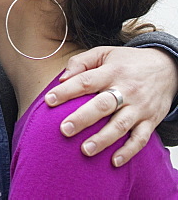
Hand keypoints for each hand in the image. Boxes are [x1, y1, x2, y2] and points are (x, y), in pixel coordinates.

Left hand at [45, 46, 177, 166]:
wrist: (167, 68)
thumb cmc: (127, 62)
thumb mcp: (105, 53)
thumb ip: (81, 62)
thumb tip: (62, 78)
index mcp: (112, 72)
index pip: (86, 81)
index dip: (66, 91)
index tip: (48, 100)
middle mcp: (126, 90)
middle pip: (103, 105)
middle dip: (82, 119)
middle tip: (64, 130)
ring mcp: (140, 107)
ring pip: (121, 125)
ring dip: (103, 139)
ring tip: (85, 150)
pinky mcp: (151, 121)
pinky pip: (140, 139)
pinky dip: (129, 151)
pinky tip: (114, 161)